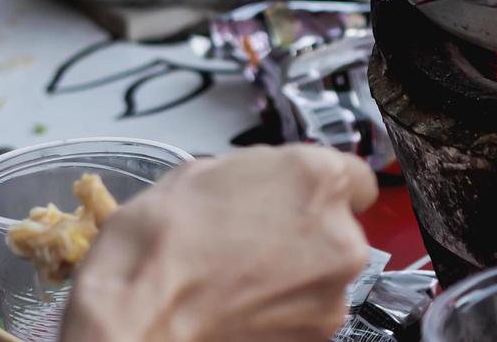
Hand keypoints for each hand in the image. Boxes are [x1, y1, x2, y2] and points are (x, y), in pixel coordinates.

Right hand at [61, 146, 378, 341]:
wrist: (142, 315)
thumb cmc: (161, 246)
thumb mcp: (203, 171)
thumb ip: (259, 172)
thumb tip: (267, 182)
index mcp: (316, 179)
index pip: (354, 177)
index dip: (321, 190)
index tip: (300, 199)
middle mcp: (339, 235)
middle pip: (339, 226)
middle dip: (303, 230)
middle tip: (252, 235)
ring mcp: (332, 291)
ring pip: (324, 271)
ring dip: (294, 270)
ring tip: (239, 272)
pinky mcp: (317, 334)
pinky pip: (309, 309)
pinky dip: (285, 306)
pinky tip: (241, 300)